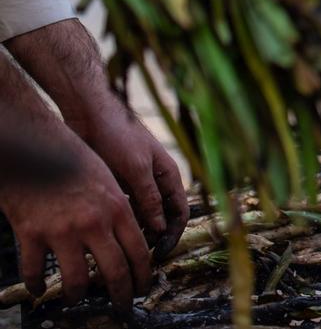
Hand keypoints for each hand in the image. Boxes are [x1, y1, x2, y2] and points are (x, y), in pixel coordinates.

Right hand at [0, 94, 150, 310]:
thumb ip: (123, 209)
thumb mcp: (110, 179)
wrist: (37, 146)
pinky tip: (40, 289)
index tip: (141, 288)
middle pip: (115, 272)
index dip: (142, 276)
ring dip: (79, 295)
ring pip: (77, 280)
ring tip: (78, 300)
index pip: (138, 253)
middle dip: (121, 294)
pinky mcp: (32, 233)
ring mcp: (62, 230)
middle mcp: (94, 223)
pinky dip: (38, 285)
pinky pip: (35, 271)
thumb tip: (139, 235)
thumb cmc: (76, 159)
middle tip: (122, 306)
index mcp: (118, 209)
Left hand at [5, 22, 187, 256]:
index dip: (172, 235)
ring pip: (143, 217)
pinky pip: (124, 210)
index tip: (158, 254)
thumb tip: (160, 228)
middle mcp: (156, 181)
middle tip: (138, 258)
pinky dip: (122, 223)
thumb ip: (149, 198)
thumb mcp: (136, 168)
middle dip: (155, 239)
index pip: (180, 213)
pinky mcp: (117, 183)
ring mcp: (136, 183)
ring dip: (136, 233)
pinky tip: (109, 235)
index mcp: (169, 175)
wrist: (90, 112)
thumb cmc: (119, 134)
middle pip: (162, 218)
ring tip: (122, 250)